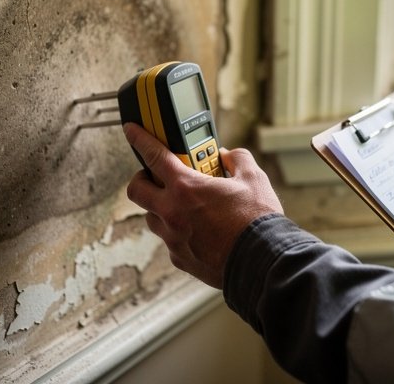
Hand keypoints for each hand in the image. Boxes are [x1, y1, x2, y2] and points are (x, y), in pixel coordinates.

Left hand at [122, 123, 283, 288]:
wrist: (261, 261)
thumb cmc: (257, 221)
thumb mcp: (254, 178)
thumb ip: (237, 160)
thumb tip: (228, 156)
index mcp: (186, 187)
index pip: (153, 155)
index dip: (139, 139)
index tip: (132, 132)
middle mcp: (172, 212)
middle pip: (136, 190)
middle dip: (141, 179)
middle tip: (155, 176)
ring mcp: (173, 238)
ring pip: (151, 218)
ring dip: (160, 208)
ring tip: (182, 205)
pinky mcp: (180, 259)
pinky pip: (169, 241)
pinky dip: (178, 232)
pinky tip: (197, 231)